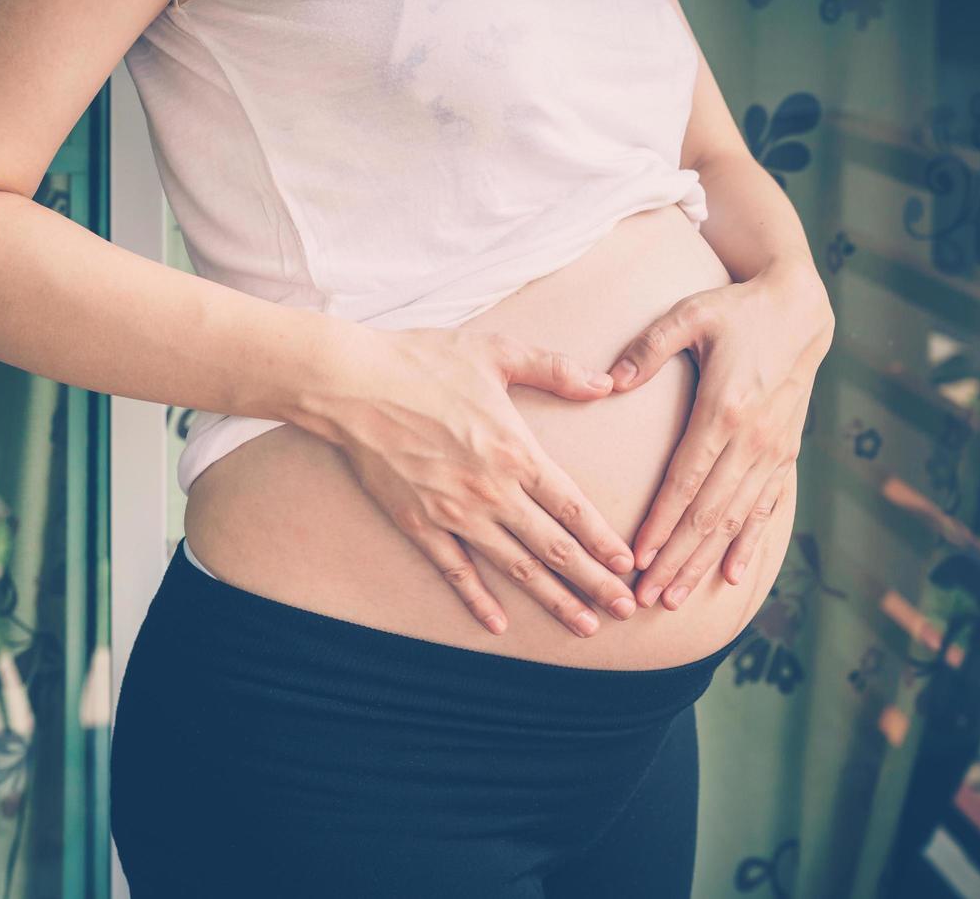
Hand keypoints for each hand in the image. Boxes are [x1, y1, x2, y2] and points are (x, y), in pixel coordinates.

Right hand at [316, 324, 640, 637]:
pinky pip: (455, 571)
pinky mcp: (418, 524)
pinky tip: (498, 626)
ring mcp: (454, 513)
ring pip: (515, 567)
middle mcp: (491, 491)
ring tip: (584, 627)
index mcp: (516, 452)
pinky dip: (477, 600)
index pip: (573, 507)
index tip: (630, 567)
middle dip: (595, 582)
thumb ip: (555, 369)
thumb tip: (606, 382)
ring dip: (553, 600)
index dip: (604, 541)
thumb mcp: (497, 352)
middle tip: (625, 612)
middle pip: (555, 547)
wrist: (350, 384)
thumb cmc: (424, 362)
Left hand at [607, 261, 833, 609]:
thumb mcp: (690, 313)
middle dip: (676, 559)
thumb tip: (613, 381)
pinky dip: (749, 544)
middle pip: (708, 514)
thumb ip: (649, 346)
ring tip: (675, 596)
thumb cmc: (737, 310)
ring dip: (704, 561)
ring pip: (735, 520)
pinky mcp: (786, 454)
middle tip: (646, 597)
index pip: (685, 481)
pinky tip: (732, 575)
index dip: (661, 524)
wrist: (801, 308)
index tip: (637, 559)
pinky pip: (766, 508)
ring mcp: (773, 450)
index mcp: (725, 409)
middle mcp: (753, 439)